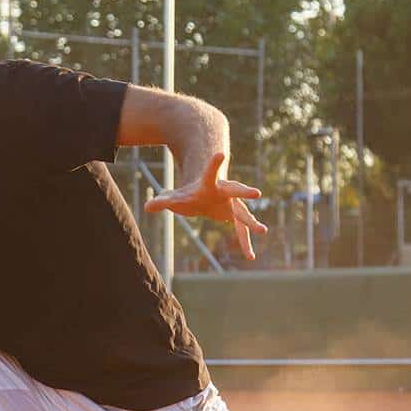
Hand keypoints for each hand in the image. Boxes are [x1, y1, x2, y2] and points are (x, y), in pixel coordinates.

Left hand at [144, 152, 269, 260]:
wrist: (206, 193)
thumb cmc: (189, 194)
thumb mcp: (174, 197)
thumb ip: (162, 201)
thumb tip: (146, 207)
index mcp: (209, 184)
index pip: (210, 173)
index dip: (213, 164)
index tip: (220, 153)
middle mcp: (224, 192)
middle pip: (236, 190)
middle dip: (245, 191)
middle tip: (256, 193)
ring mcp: (232, 204)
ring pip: (243, 213)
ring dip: (252, 222)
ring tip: (263, 231)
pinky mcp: (234, 217)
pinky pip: (241, 231)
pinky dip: (245, 244)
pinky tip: (250, 257)